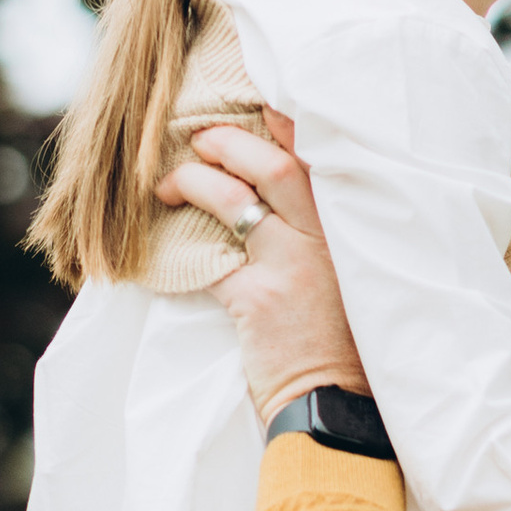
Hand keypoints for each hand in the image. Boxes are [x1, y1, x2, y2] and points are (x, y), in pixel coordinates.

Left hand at [156, 115, 366, 422]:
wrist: (338, 407)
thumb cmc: (346, 350)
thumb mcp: (351, 282)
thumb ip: (326, 241)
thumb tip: (277, 207)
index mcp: (349, 230)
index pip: (317, 159)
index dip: (286, 123)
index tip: (258, 102)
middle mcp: (325, 239)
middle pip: (272, 165)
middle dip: (227, 144)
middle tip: (200, 142)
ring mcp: (291, 267)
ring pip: (233, 199)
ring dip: (192, 182)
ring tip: (167, 187)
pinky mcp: (257, 301)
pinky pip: (207, 260)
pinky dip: (178, 249)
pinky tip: (159, 245)